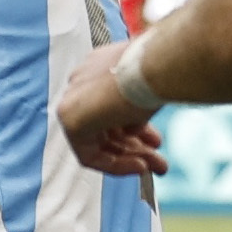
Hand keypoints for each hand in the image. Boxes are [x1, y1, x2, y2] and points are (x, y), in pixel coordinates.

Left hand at [56, 41, 167, 180]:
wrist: (156, 65)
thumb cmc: (160, 71)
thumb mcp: (150, 90)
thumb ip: (138, 109)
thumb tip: (139, 126)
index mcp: (99, 67)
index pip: (112, 107)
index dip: (136, 129)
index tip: (154, 142)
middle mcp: (83, 82)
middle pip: (106, 127)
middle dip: (136, 148)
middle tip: (158, 161)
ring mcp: (73, 101)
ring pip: (100, 142)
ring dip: (130, 158)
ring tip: (157, 167)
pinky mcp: (71, 121)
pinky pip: (89, 153)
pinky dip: (115, 164)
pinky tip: (140, 166)